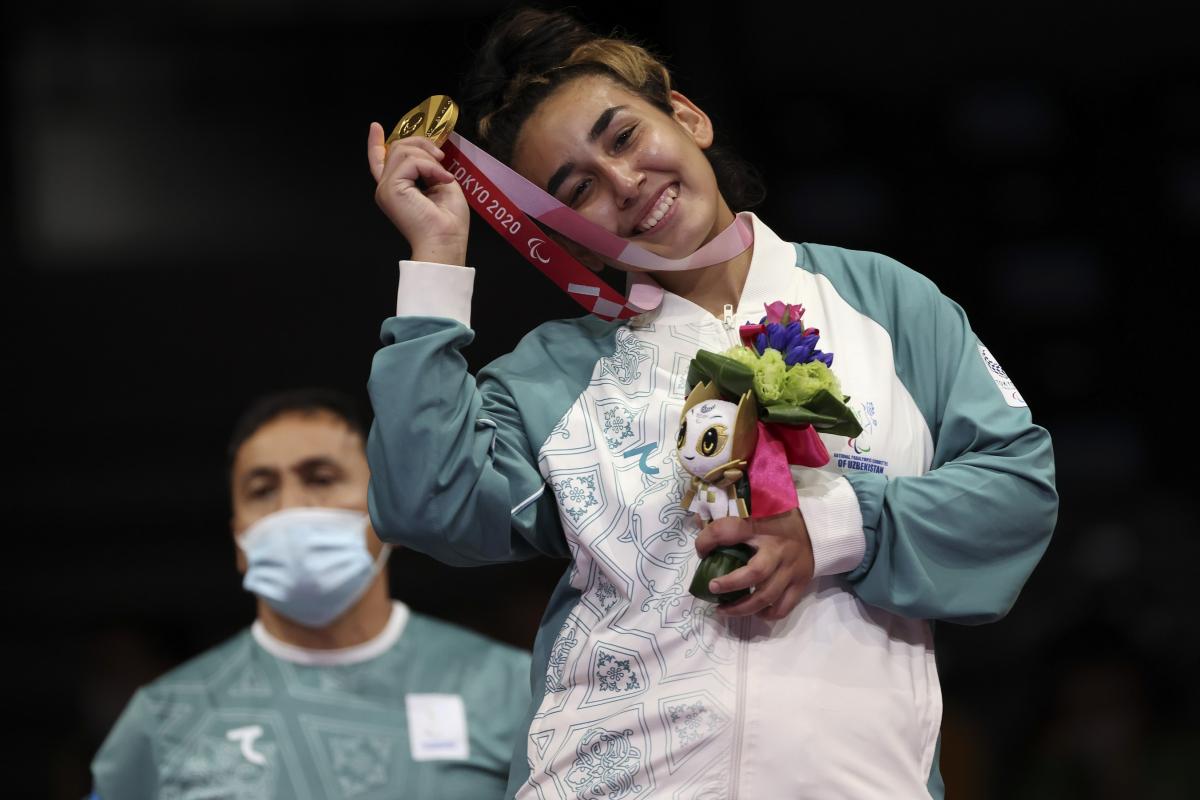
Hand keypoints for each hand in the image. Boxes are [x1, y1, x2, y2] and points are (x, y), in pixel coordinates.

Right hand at [367, 122, 468, 264]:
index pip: (379, 161)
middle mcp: (387, 188)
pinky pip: (411, 161)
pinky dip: (431, 166)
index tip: (375, 127)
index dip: (376, 143)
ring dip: (429, 158)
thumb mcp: (441, 185)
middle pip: (396, 148)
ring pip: (402, 150)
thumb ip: (429, 168)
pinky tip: (442, 179)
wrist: (446, 241)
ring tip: (443, 176)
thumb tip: (429, 153)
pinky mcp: (391, 189)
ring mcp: (386, 188)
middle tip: (441, 159)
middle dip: (422, 144)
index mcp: (397, 189)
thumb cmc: (449, 223)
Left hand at [694, 509, 814, 620]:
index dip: (707, 541)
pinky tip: (754, 612)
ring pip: (766, 596)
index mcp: (760, 527)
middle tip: (713, 588)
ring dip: (742, 608)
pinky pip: (783, 607)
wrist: (817, 527)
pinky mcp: (801, 583)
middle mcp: (777, 550)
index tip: (700, 551)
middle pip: (754, 574)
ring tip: (723, 610)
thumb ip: (729, 520)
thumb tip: (699, 527)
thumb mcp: (755, 511)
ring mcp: (790, 569)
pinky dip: (766, 614)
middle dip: (730, 585)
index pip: (728, 531)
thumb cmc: (778, 520)